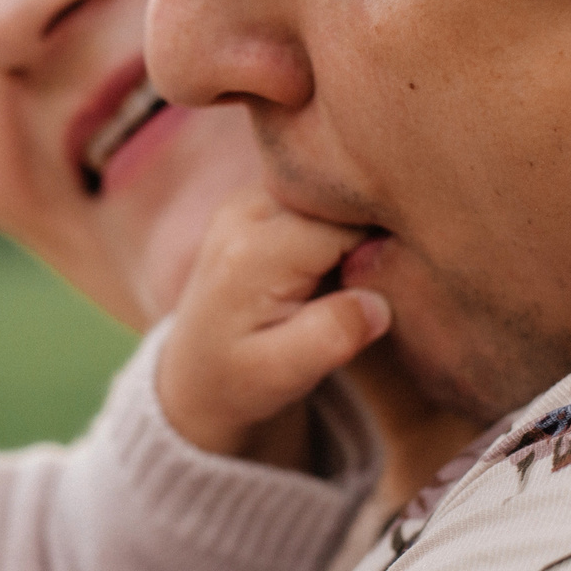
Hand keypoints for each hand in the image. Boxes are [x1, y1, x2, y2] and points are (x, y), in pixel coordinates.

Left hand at [156, 190, 392, 463]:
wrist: (192, 369)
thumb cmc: (239, 378)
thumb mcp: (283, 375)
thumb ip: (332, 336)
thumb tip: (377, 302)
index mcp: (254, 251)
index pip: (349, 226)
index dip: (374, 255)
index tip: (365, 291)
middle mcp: (245, 210)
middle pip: (338, 200)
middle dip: (362, 236)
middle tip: (350, 286)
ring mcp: (247, 199)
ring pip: (329, 192)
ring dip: (345, 229)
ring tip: (331, 280)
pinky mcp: (254, 200)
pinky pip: (314, 196)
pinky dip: (329, 225)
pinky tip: (320, 265)